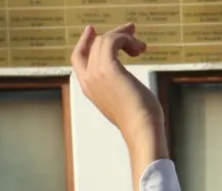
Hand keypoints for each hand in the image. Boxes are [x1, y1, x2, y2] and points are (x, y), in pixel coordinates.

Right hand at [71, 24, 162, 142]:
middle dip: (114, 34)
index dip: (85, 41)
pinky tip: (139, 48)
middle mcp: (89, 79)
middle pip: (95, 44)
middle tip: (132, 30)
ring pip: (104, 40)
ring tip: (142, 47)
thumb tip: (132, 86)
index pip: (78, 58)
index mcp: (90, 88)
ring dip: (125, 38)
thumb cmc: (142, 121)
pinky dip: (125, 39)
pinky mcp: (109, 68)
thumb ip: (121, 90)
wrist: (142, 129)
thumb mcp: (127, 102)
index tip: (93, 29)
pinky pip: (112, 40)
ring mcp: (96, 73)